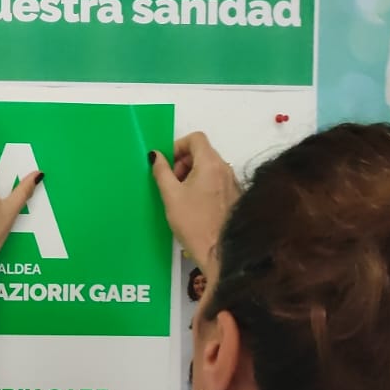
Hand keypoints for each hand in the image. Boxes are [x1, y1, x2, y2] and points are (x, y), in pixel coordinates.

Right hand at [149, 132, 240, 276]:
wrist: (220, 251)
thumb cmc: (194, 223)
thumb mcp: (171, 195)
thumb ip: (161, 171)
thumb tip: (155, 156)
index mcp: (210, 164)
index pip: (196, 138)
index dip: (178, 146)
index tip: (167, 164)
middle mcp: (225, 168)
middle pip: (202, 151)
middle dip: (183, 162)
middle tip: (171, 182)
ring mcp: (232, 181)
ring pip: (209, 166)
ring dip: (192, 173)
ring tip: (180, 195)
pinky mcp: (234, 195)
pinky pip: (216, 179)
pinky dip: (203, 183)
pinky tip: (194, 204)